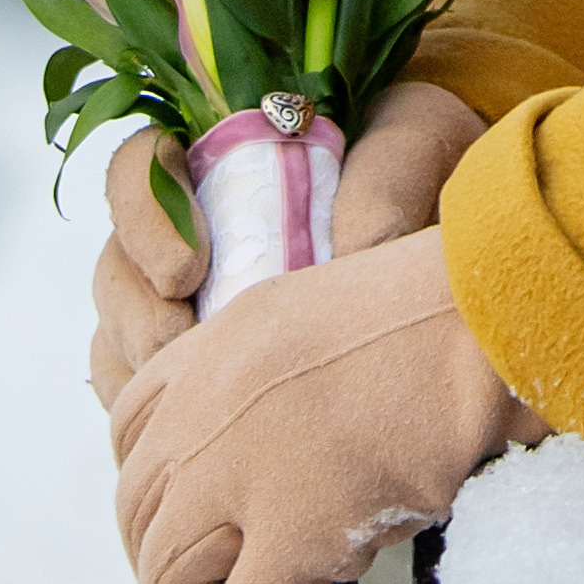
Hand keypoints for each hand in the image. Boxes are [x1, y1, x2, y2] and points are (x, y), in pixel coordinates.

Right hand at [89, 82, 485, 409]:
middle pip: (116, 270)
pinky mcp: (207, 369)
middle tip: (185, 353)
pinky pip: (150, 402)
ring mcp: (192, 302)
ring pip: (122, 341)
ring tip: (199, 413)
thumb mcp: (422, 141)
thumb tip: (349, 248)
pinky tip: (206, 442)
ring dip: (145, 379)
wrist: (467, 222)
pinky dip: (165, 424)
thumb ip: (385, 177)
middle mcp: (191, 227)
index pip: (138, 168)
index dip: (143, 216)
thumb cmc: (430, 164)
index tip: (189, 269)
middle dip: (138, 318)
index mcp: (224, 153)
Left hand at [111, 224, 544, 583]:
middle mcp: (213, 398)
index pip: (134, 421)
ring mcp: (244, 466)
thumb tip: (304, 455)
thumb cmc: (458, 307)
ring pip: (170, 582)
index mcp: (229, 336)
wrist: (502, 311)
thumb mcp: (344, 318)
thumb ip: (297, 375)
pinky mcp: (295, 529)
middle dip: (150, 582)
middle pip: (140, 512)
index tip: (157, 534)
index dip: (140, 493)